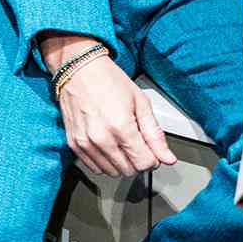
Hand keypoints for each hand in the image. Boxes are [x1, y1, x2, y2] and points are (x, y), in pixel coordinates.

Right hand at [40, 33, 174, 175]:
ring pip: (112, 172)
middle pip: (129, 170)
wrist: (78, 69)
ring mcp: (85, 142)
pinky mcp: (74, 143)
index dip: (152, 158)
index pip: (145, 163)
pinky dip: (104, 161)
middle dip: (137, 160)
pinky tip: (107, 145)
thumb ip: (155, 134)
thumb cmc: (109, 80)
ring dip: (121, 163)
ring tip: (120, 142)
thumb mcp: (141, 102)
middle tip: (136, 142)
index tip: (150, 149)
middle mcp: (102, 138)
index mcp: (121, 127)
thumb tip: (168, 158)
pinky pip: (94, 167)